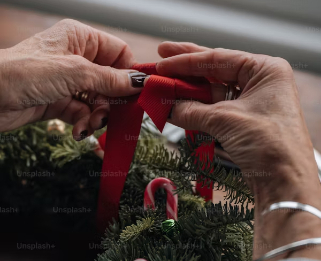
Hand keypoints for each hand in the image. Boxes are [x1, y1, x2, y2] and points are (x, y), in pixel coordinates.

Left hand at [0, 19, 141, 138]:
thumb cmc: (23, 73)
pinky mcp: (61, 102)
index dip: (129, 72)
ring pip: (99, 101)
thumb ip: (110, 79)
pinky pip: (83, 113)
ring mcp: (69, 82)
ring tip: (90, 125)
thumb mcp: (73, 72)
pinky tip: (78, 131)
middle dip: (112, 101)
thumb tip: (139, 81)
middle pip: (111, 81)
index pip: (119, 53)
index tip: (137, 92)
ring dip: (98, 116)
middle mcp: (77, 59)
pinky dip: (84, 124)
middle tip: (111, 115)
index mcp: (81, 39)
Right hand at [155, 42, 320, 258]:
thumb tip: (166, 106)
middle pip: (215, 69)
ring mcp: (253, 100)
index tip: (162, 61)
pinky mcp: (245, 119)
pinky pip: (216, 108)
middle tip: (162, 56)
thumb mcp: (225, 120)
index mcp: (264, 70)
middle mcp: (260, 81)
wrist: (285, 183)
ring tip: (165, 84)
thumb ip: (191, 110)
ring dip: (189, 90)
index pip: (217, 58)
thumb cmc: (269, 144)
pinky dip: (197, 108)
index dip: (186, 60)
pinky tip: (179, 104)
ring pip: (214, 90)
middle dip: (187, 66)